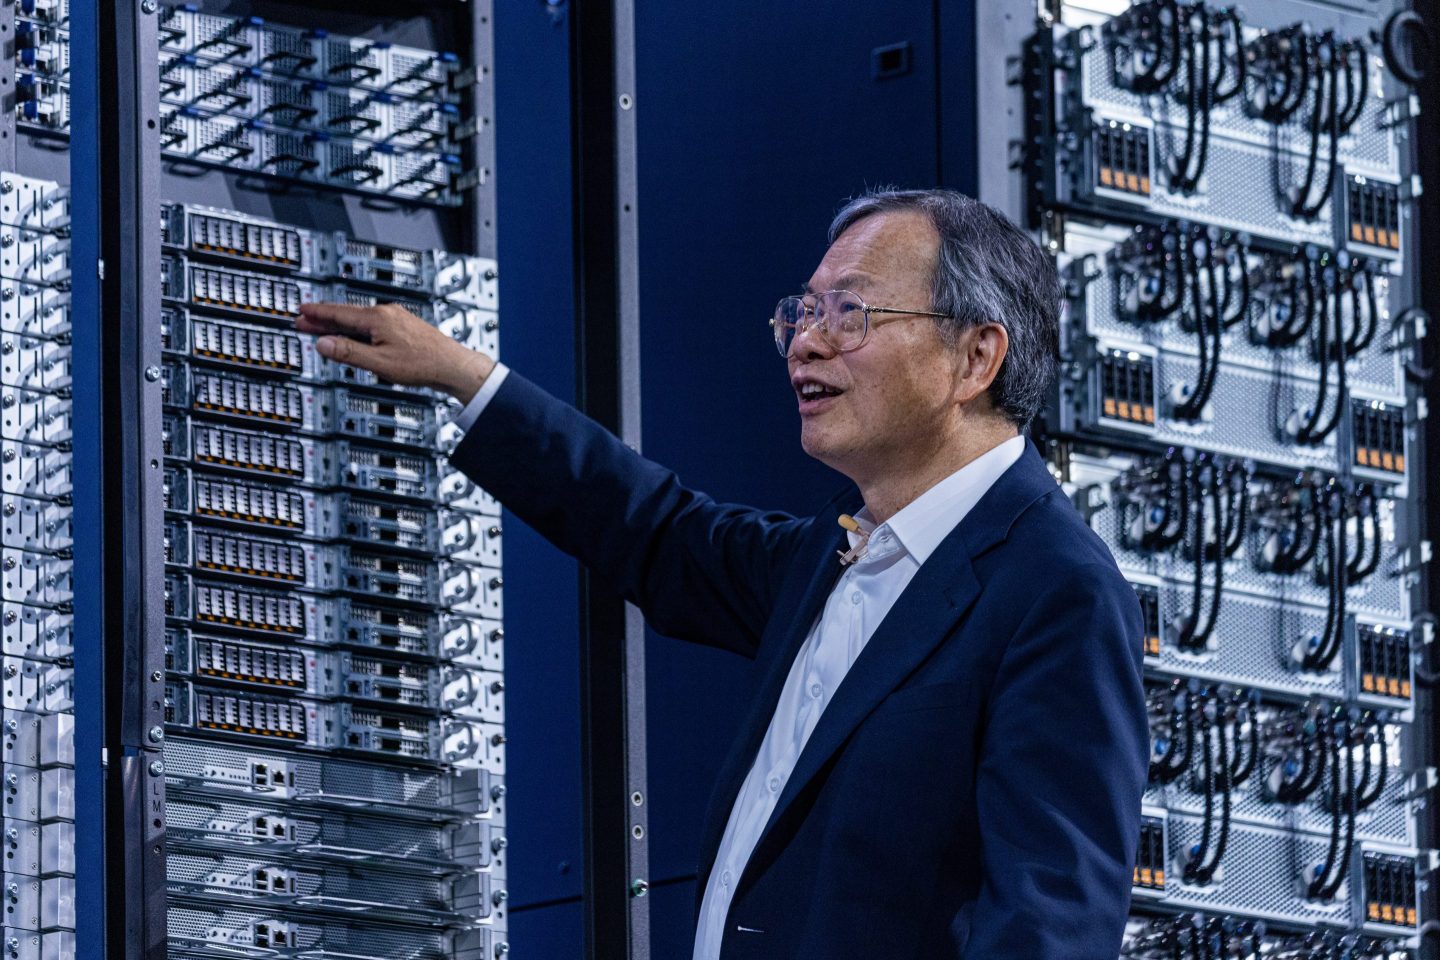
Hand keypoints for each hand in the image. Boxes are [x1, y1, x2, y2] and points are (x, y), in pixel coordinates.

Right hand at [296, 302, 494, 403]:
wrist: (452, 365)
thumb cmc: (422, 363)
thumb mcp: (378, 362)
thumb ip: (348, 352)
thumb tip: (324, 343)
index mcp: (378, 318)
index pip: (339, 313)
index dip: (317, 313)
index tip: (301, 311)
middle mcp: (387, 313)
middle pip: (347, 314)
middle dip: (324, 318)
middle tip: (303, 319)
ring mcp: (396, 319)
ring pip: (360, 320)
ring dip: (340, 324)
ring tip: (323, 328)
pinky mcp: (404, 327)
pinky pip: (372, 325)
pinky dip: (357, 329)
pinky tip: (355, 335)